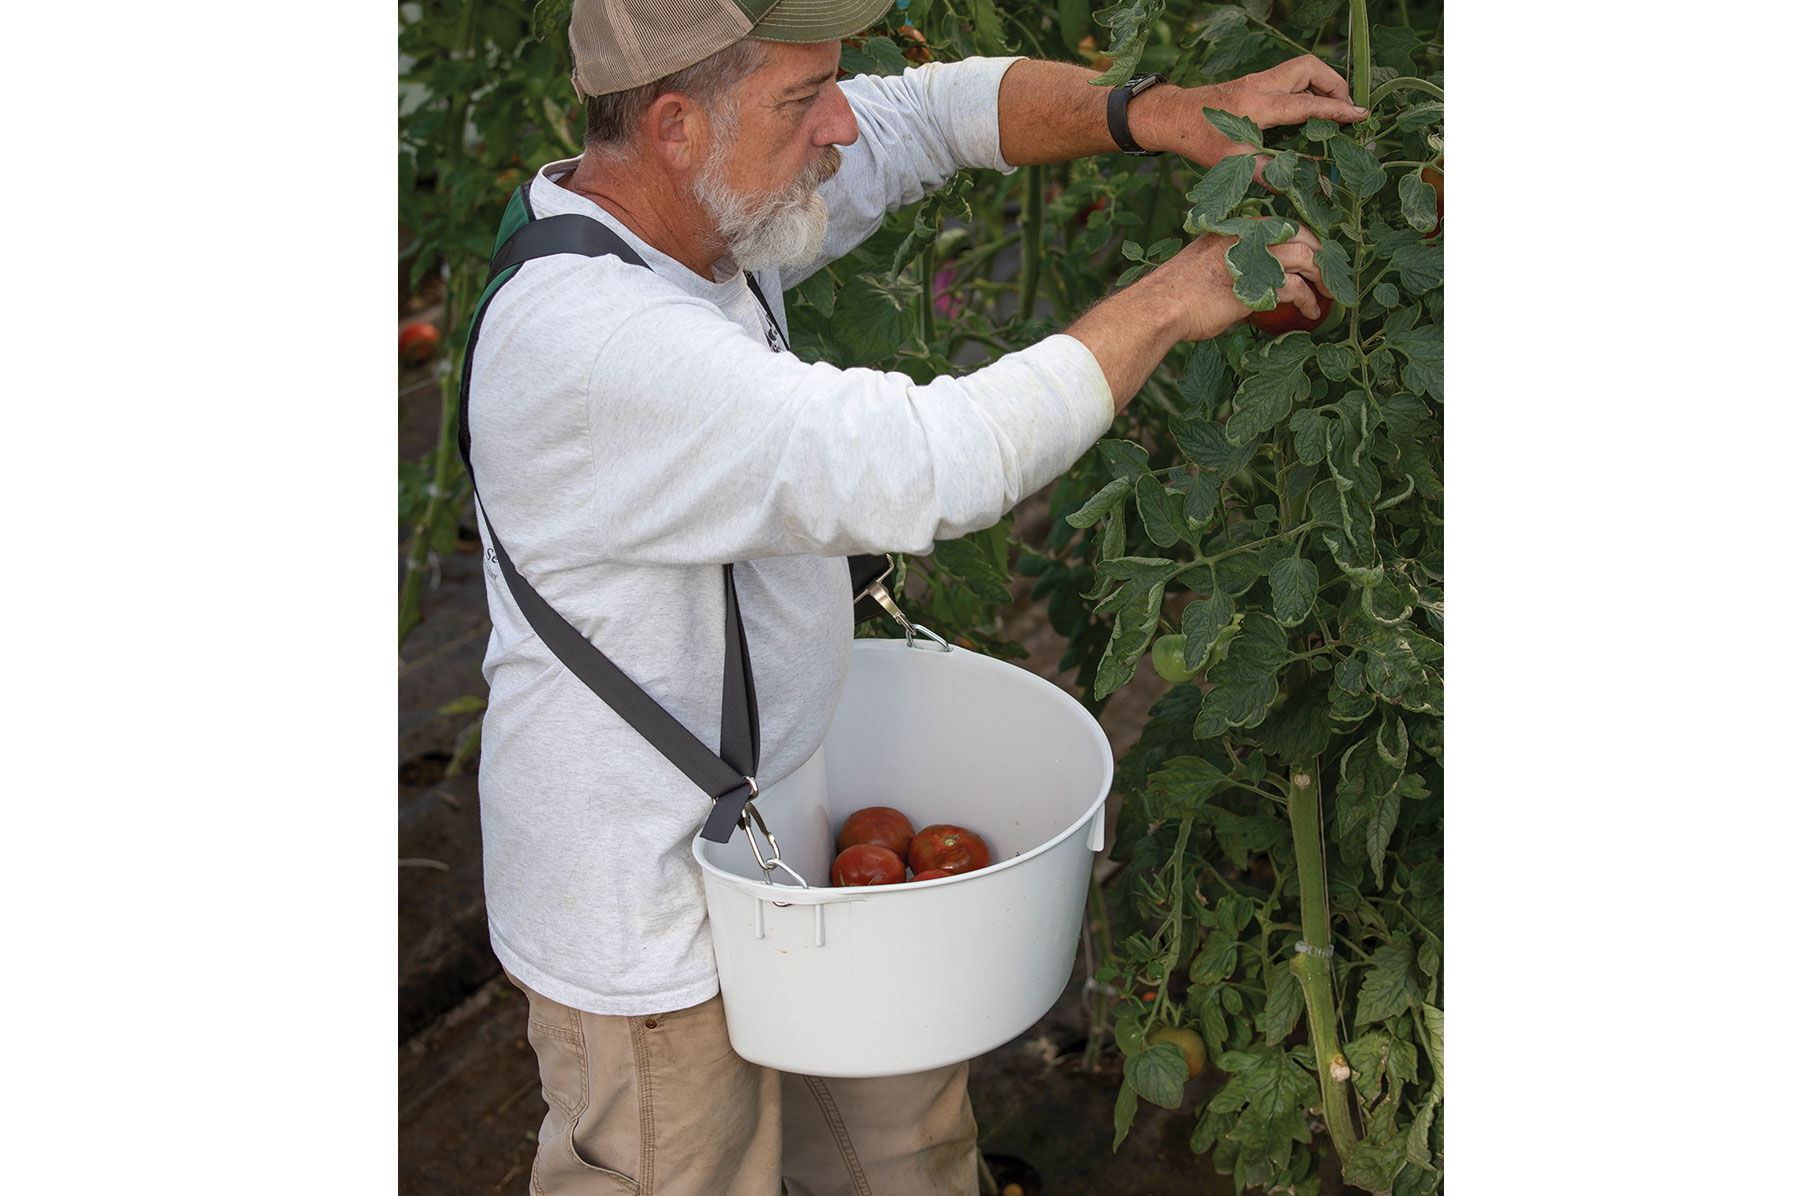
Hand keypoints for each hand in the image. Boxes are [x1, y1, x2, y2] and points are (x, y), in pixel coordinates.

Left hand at [1144, 55, 1366, 175]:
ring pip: (1302, 68)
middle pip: (1310, 68)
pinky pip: (1290, 75)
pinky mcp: (1256, 80)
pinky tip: (1310, 107)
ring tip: (1333, 108)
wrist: (1174, 116)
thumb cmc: (1199, 141)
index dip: (1338, 111)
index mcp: (1258, 106)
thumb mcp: (1233, 165)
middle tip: (1347, 109)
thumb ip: (1268, 174)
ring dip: (1322, 83)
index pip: (1308, 104)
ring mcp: (1259, 78)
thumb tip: (1298, 187)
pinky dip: (1307, 86)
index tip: (1361, 116)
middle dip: (1335, 84)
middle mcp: (1262, 85)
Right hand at [1154, 219, 1327, 341]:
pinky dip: (1309, 300)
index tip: (1319, 258)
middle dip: (1323, 257)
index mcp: (1238, 226)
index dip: (1308, 240)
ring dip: (1322, 278)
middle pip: (1302, 238)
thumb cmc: (1181, 290)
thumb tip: (1261, 279)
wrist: (1161, 306)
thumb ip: (1239, 262)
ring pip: (1306, 258)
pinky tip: (1312, 311)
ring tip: (1328, 293)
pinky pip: (1296, 288)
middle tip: (1331, 276)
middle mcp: (1249, 235)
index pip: (1285, 226)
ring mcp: (1254, 257)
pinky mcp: (1257, 283)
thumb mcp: (1213, 263)